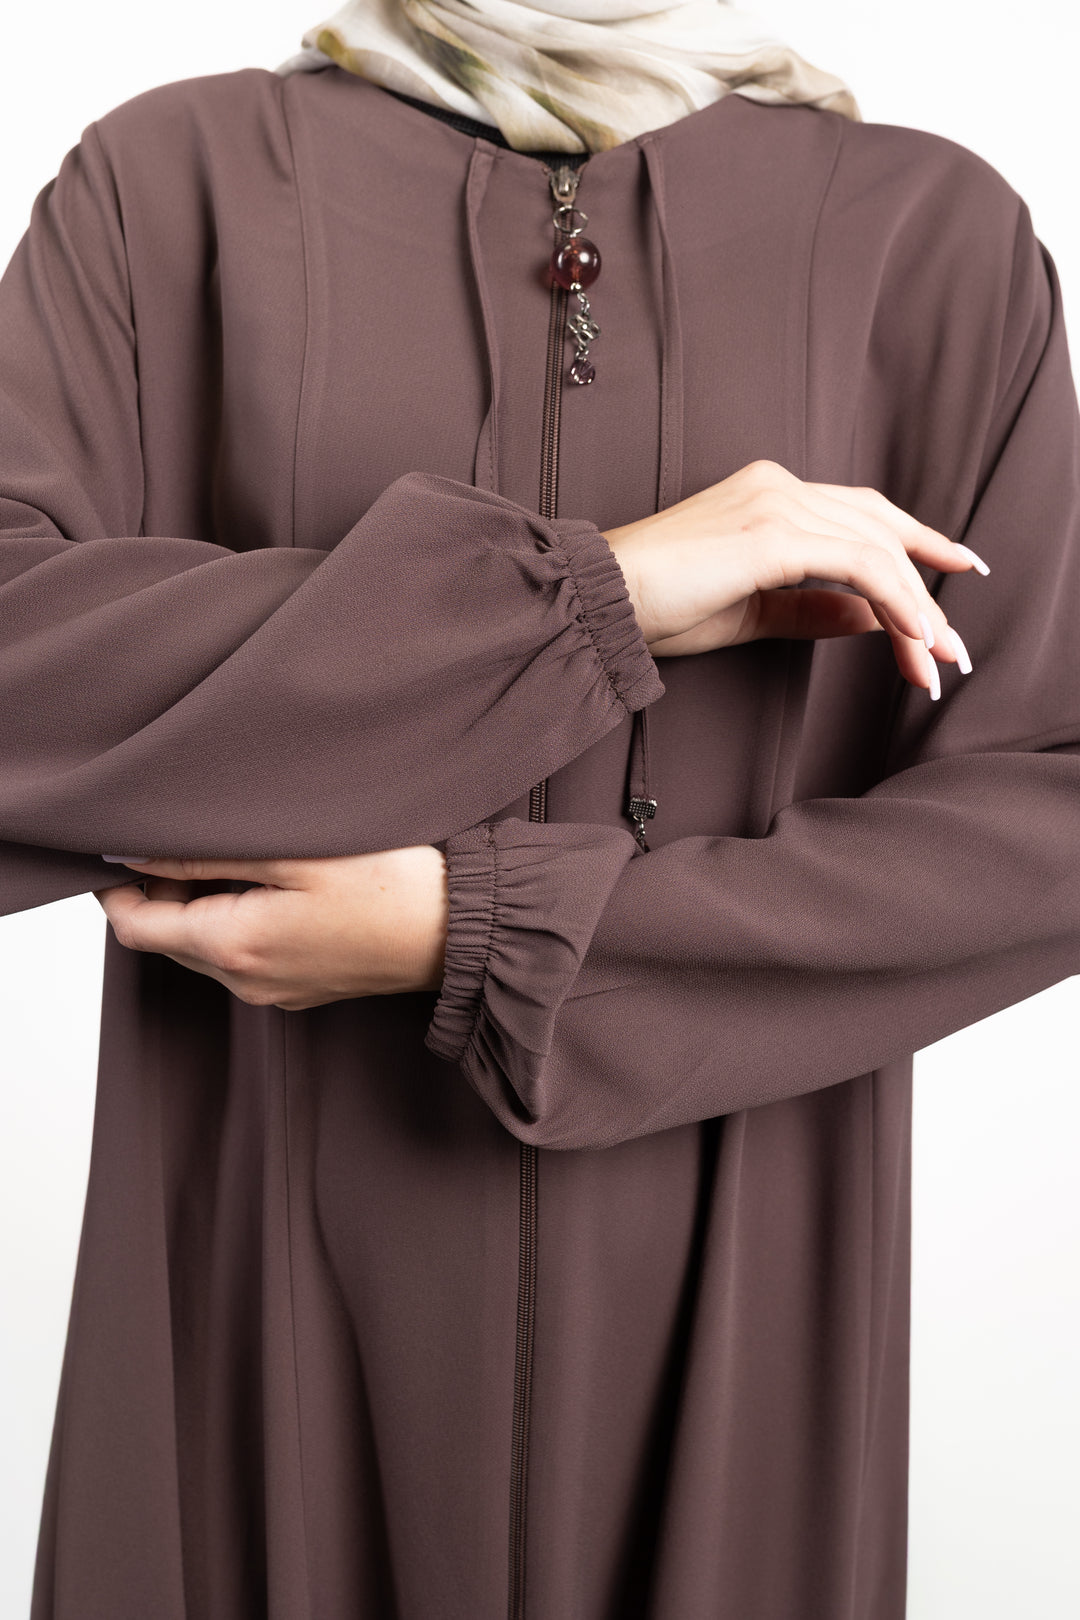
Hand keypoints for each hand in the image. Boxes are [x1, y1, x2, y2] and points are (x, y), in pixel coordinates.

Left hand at [93, 845, 448, 1008]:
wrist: (460, 929)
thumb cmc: (390, 885)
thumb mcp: (290, 851)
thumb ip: (205, 854)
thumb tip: (133, 852)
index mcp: (235, 945)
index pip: (136, 926)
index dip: (115, 887)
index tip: (120, 845)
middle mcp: (246, 981)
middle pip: (165, 940)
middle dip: (159, 889)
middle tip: (189, 836)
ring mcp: (275, 991)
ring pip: (203, 948)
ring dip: (200, 904)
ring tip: (240, 853)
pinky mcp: (301, 988)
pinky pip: (242, 957)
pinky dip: (235, 920)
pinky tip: (274, 882)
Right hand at [602, 458, 984, 693]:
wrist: (603, 600)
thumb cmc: (660, 607)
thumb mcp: (754, 612)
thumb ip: (814, 609)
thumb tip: (875, 619)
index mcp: (771, 492)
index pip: (863, 512)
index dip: (917, 540)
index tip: (957, 572)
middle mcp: (780, 485)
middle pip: (880, 530)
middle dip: (927, 588)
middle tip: (953, 648)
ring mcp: (777, 503)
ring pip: (878, 550)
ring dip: (916, 610)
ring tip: (936, 661)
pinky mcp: (772, 533)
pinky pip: (859, 566)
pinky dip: (895, 603)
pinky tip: (913, 638)